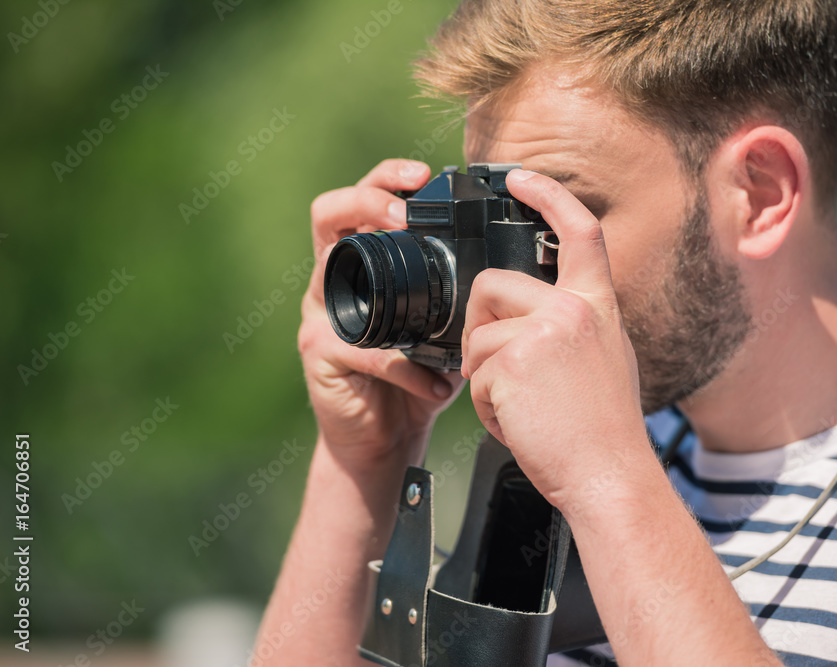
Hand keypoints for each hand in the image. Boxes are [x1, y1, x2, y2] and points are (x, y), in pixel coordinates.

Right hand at [299, 159, 463, 470]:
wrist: (385, 440)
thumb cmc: (416, 380)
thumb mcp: (445, 331)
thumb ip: (463, 298)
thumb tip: (513, 270)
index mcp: (366, 265)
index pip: (364, 201)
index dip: (386, 178)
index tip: (423, 175)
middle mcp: (335, 281)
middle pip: (330, 214)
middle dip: (367, 199)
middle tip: (405, 212)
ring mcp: (321, 315)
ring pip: (328, 270)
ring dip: (371, 264)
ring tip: (409, 279)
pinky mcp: (320, 355)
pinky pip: (364, 350)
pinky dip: (404, 366)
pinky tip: (434, 382)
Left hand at [461, 169, 649, 513]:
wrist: (611, 477)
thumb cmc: (603, 431)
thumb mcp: (604, 359)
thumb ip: (571, 326)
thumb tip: (520, 316)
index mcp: (598, 305)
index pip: (578, 230)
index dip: (547, 194)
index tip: (519, 177)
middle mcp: (575, 309)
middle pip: (492, 285)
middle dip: (479, 326)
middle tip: (496, 368)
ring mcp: (545, 332)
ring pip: (476, 334)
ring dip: (484, 376)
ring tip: (522, 407)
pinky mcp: (514, 361)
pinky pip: (474, 375)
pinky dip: (486, 407)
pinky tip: (519, 423)